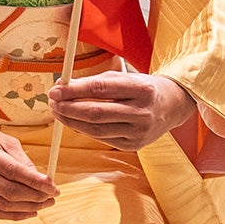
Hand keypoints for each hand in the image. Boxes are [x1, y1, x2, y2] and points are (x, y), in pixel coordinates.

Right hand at [0, 117, 57, 219]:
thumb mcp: (8, 142)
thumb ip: (24, 161)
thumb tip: (42, 182)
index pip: (13, 171)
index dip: (36, 182)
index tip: (53, 187)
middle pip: (8, 191)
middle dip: (35, 196)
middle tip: (52, 196)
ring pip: (3, 204)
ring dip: (28, 207)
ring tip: (45, 203)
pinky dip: (15, 215)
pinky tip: (31, 211)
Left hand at [48, 72, 196, 151]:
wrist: (172, 106)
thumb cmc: (142, 88)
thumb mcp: (125, 77)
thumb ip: (95, 82)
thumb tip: (62, 88)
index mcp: (141, 89)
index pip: (100, 89)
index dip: (74, 90)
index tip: (55, 90)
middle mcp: (142, 112)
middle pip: (96, 113)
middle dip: (68, 108)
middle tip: (52, 103)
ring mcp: (139, 132)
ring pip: (96, 129)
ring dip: (71, 121)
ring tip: (59, 112)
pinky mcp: (134, 146)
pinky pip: (102, 138)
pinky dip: (84, 130)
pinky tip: (74, 122)